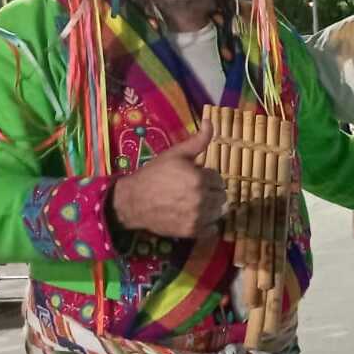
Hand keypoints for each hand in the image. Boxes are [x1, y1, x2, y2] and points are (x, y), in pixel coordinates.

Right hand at [111, 125, 225, 238]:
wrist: (133, 201)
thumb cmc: (154, 174)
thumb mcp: (175, 154)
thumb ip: (198, 140)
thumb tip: (209, 122)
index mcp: (200, 178)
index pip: (218, 179)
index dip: (207, 178)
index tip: (194, 178)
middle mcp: (201, 198)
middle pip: (221, 196)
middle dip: (210, 192)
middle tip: (192, 191)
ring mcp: (197, 216)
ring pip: (218, 212)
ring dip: (210, 208)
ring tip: (192, 203)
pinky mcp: (192, 231)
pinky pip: (212, 229)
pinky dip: (207, 225)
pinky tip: (193, 217)